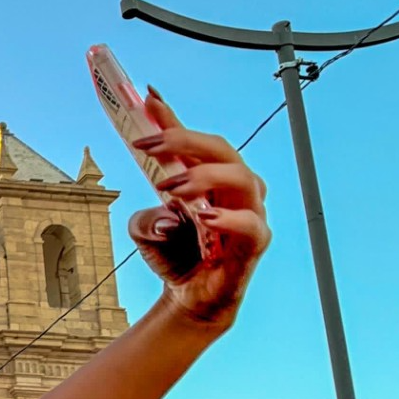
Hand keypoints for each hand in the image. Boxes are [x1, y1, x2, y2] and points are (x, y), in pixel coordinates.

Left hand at [127, 92, 270, 329]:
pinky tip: (204, 217)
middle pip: (222, 149)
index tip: (147, 99)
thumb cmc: (174, 257)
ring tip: (169, 187)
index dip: (171, 119)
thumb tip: (165, 209)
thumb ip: (143, 217)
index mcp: (209, 179)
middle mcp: (234, 190)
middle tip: (148, 145)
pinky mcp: (255, 243)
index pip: (193, 143)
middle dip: (184, 140)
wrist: (188, 298)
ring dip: (203, 177)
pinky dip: (229, 218)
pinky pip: (251, 224)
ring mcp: (249, 213)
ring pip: (242, 178)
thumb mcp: (145, 232)